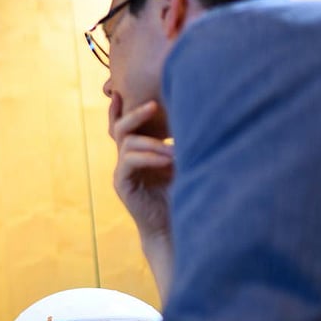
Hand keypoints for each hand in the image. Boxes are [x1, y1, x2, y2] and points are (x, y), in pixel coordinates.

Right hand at [109, 93, 174, 299]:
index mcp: (139, 153)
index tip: (123, 91)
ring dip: (152, 143)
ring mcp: (123, 171)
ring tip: (174, 150)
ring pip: (127, 143)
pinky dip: (148, 157)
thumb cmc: (183, 196)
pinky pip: (128, 161)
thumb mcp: (182, 164)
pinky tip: (166, 160)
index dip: (123, 109)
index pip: (126, 126)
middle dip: (134, 114)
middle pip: (121, 128)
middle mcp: (127, 159)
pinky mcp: (122, 184)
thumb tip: (199, 115)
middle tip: (152, 105)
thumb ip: (180, 144)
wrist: (173, 229)